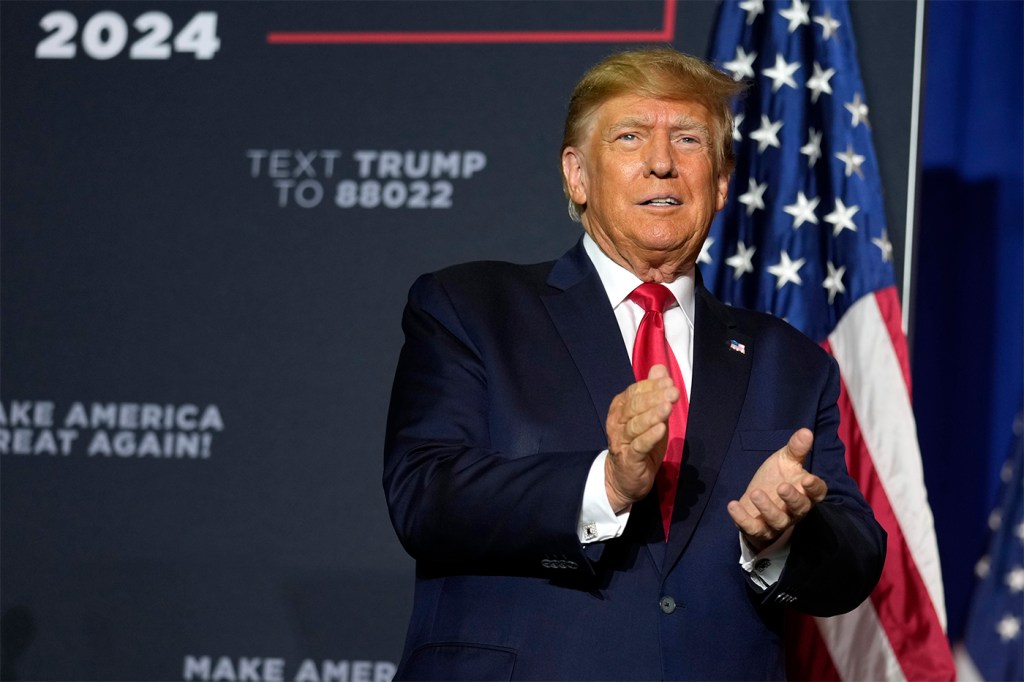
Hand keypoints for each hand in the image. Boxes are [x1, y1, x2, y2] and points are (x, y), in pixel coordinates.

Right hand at [604, 364, 679, 512]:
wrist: (624, 478)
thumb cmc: (639, 443)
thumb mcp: (649, 415)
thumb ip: (653, 392)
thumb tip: (660, 369)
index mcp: (620, 408)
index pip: (634, 392)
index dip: (651, 386)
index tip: (669, 381)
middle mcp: (617, 422)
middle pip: (634, 407)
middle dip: (654, 397)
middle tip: (673, 391)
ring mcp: (621, 441)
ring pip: (635, 425)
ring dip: (652, 415)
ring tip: (667, 407)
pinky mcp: (628, 459)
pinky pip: (638, 446)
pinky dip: (649, 437)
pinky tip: (661, 429)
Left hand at [727, 428, 827, 551]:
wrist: (756, 500)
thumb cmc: (776, 478)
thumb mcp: (785, 461)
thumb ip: (796, 449)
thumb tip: (806, 431)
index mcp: (805, 492)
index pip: (817, 492)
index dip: (814, 487)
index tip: (807, 478)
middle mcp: (794, 510)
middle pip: (799, 509)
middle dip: (792, 499)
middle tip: (782, 486)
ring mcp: (777, 522)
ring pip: (778, 520)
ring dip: (767, 508)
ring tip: (755, 493)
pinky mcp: (759, 530)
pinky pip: (753, 528)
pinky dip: (742, 518)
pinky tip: (732, 505)